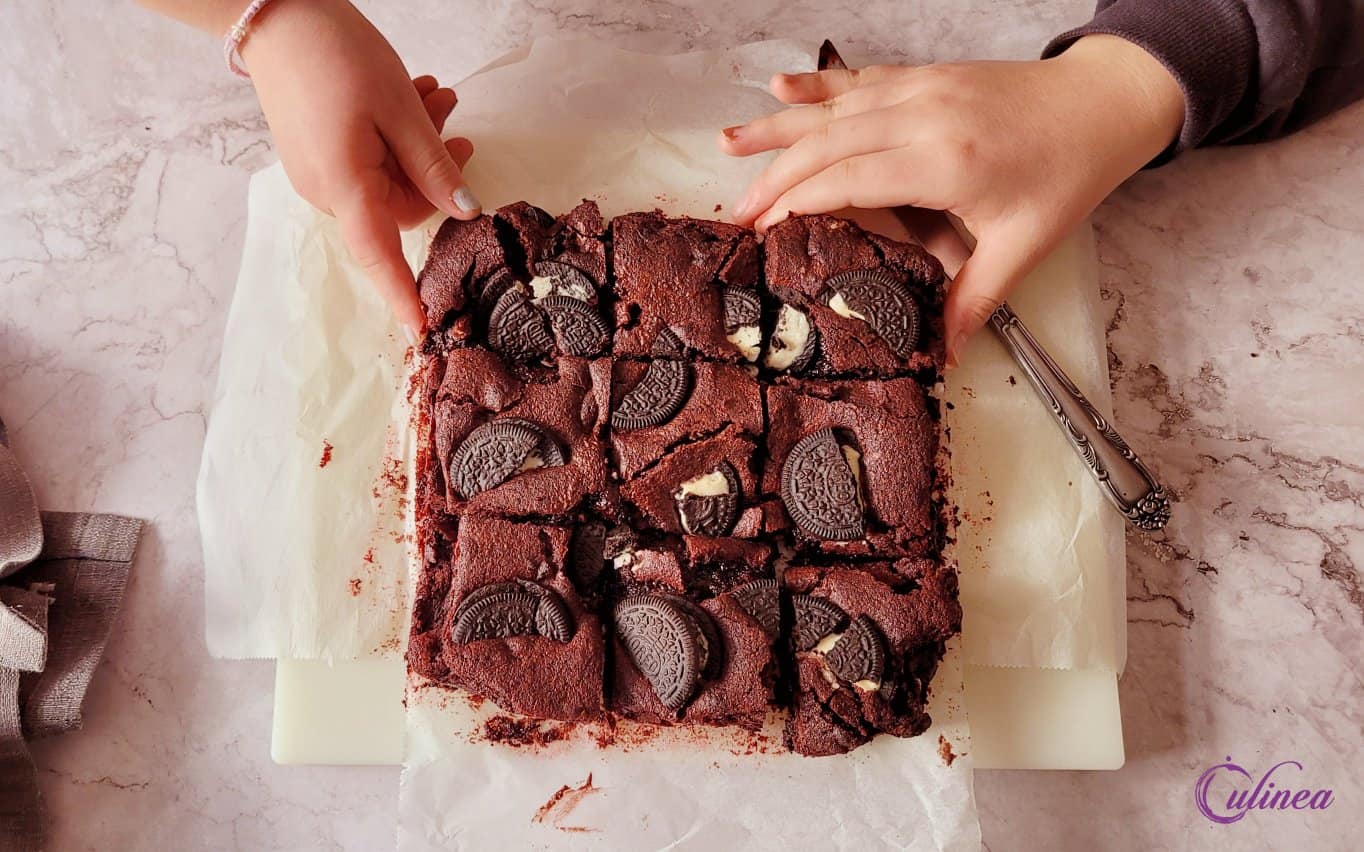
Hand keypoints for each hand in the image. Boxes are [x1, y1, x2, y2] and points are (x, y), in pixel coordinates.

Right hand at [240, 0, 479, 340]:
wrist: (275, 12)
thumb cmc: (336, 56)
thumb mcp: (401, 110)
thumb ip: (435, 166)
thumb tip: (465, 211)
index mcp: (344, 186)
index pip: (380, 256)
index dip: (403, 295)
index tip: (423, 332)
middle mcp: (326, 190)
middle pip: (400, 208)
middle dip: (435, 169)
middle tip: (455, 120)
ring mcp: (320, 172)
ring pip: (389, 179)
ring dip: (419, 144)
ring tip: (433, 94)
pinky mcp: (319, 154)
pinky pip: (370, 162)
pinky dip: (395, 137)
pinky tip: (412, 96)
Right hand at [720, 35, 1183, 364]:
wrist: (1103, 102)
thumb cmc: (1068, 171)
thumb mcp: (1023, 246)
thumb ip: (972, 300)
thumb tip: (940, 355)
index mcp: (943, 161)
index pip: (845, 180)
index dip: (796, 206)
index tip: (762, 234)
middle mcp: (921, 117)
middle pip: (825, 144)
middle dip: (773, 178)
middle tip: (736, 215)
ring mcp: (919, 90)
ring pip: (831, 108)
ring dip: (777, 127)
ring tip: (727, 145)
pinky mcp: (924, 77)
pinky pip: (857, 78)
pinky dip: (816, 85)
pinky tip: (781, 86)